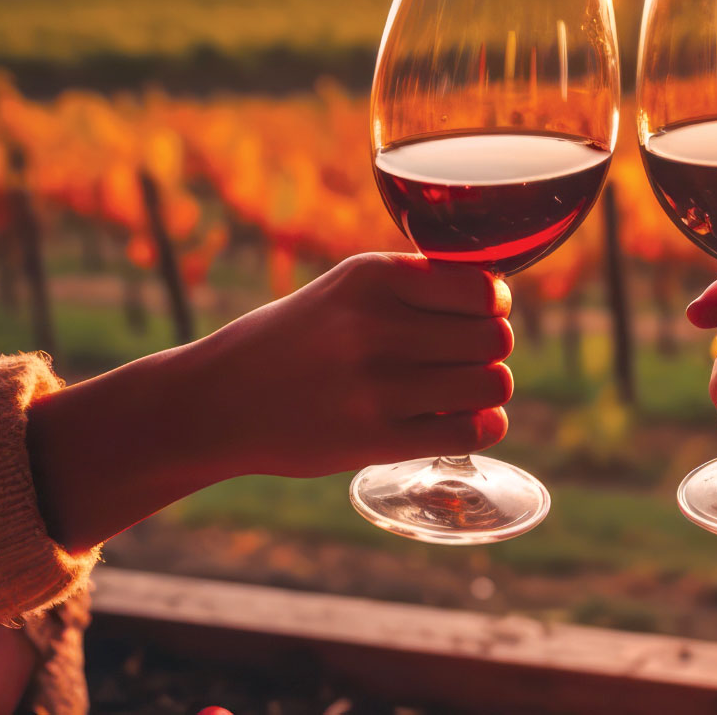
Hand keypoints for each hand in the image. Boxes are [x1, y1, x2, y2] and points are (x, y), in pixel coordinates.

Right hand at [183, 253, 513, 477]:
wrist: (218, 400)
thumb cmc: (298, 338)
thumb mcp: (347, 288)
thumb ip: (415, 286)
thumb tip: (498, 298)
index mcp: (373, 277)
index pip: (483, 289)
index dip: (492, 306)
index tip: (478, 316)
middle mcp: (376, 327)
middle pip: (493, 339)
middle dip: (491, 350)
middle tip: (467, 359)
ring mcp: (376, 387)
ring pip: (491, 384)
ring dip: (489, 389)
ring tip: (464, 390)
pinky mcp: (375, 440)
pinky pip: (470, 432)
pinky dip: (483, 427)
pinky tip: (467, 421)